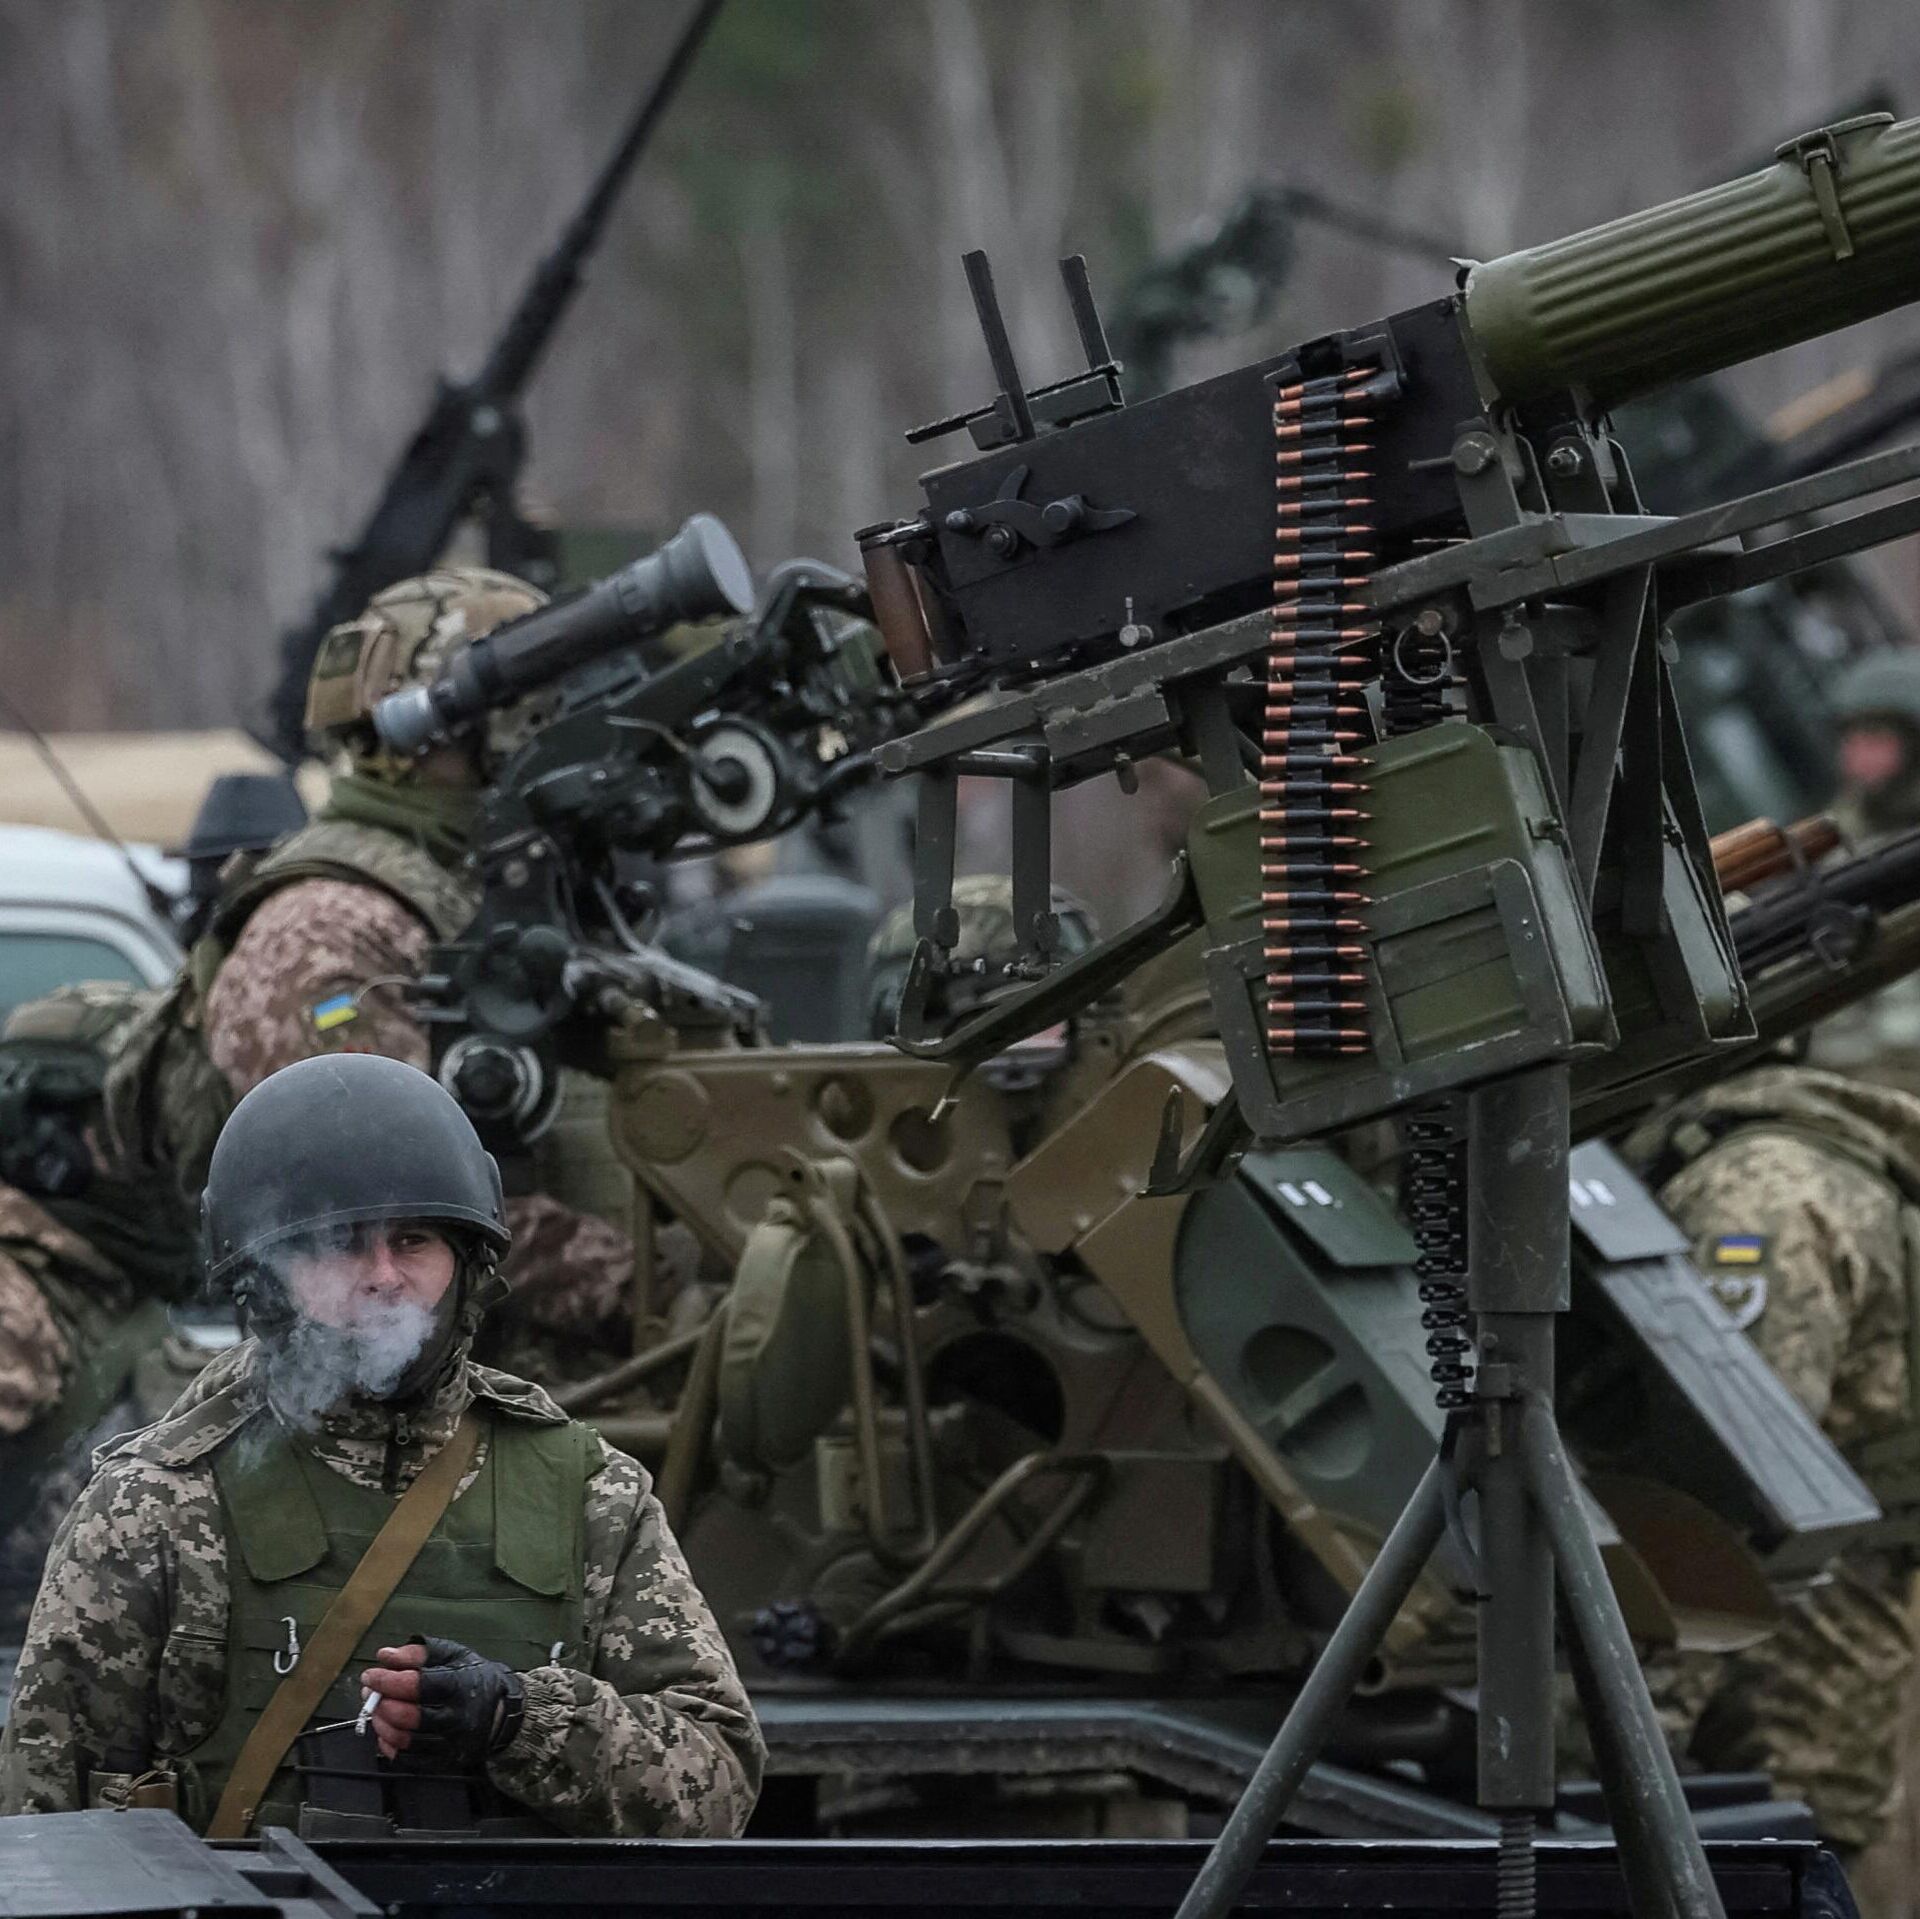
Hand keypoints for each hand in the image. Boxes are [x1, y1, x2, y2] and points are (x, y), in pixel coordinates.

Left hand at [359, 1636, 523, 1766]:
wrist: (503, 1713)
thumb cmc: (474, 1678)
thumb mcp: (455, 1655)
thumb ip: (419, 1653)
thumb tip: (385, 1656)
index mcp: (460, 1686)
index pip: (418, 1685)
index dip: (388, 1681)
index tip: (370, 1675)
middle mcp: (456, 1717)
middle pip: (408, 1716)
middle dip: (381, 1703)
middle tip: (369, 1693)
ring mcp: (450, 1744)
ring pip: (405, 1740)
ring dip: (382, 1725)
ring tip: (376, 1710)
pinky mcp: (444, 1763)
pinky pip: (409, 1761)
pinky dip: (389, 1748)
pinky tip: (385, 1733)